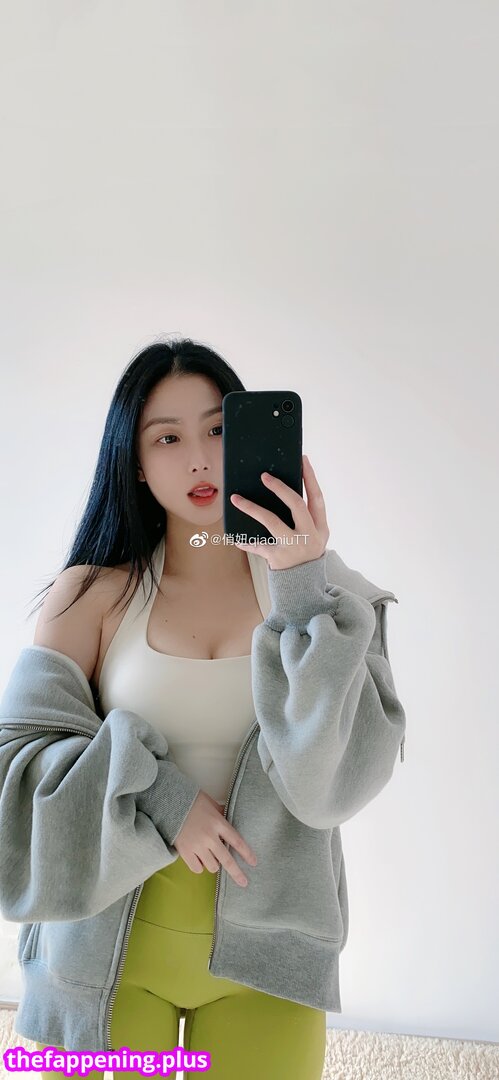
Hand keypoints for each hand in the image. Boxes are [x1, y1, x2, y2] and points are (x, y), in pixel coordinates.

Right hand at [173, 790, 257, 887]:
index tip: (253, 863)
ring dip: (213, 864)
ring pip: (212, 866)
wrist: (169, 803)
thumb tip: (230, 818)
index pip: (237, 841)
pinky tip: (199, 859)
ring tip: (209, 855)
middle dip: (237, 873)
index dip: (246, 853)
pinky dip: (199, 866)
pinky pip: (197, 869)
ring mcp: (197, 846)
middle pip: (227, 860)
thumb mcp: (211, 803)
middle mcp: (210, 837)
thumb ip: (221, 813)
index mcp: (218, 823)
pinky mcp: (185, 852)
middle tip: (244, 882)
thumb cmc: (192, 801)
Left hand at [230, 453, 329, 569]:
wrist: (304, 584)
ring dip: (252, 508)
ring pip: (271, 521)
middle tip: (264, 476)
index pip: (317, 498)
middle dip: (280, 488)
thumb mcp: (313, 534)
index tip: (302, 460)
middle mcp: (309, 535)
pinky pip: (258, 546)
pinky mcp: (278, 558)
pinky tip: (235, 537)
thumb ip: (305, 515)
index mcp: (320, 527)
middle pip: (296, 505)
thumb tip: (283, 487)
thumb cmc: (305, 550)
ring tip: (236, 498)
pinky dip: (246, 541)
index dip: (311, 478)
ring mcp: (293, 547)